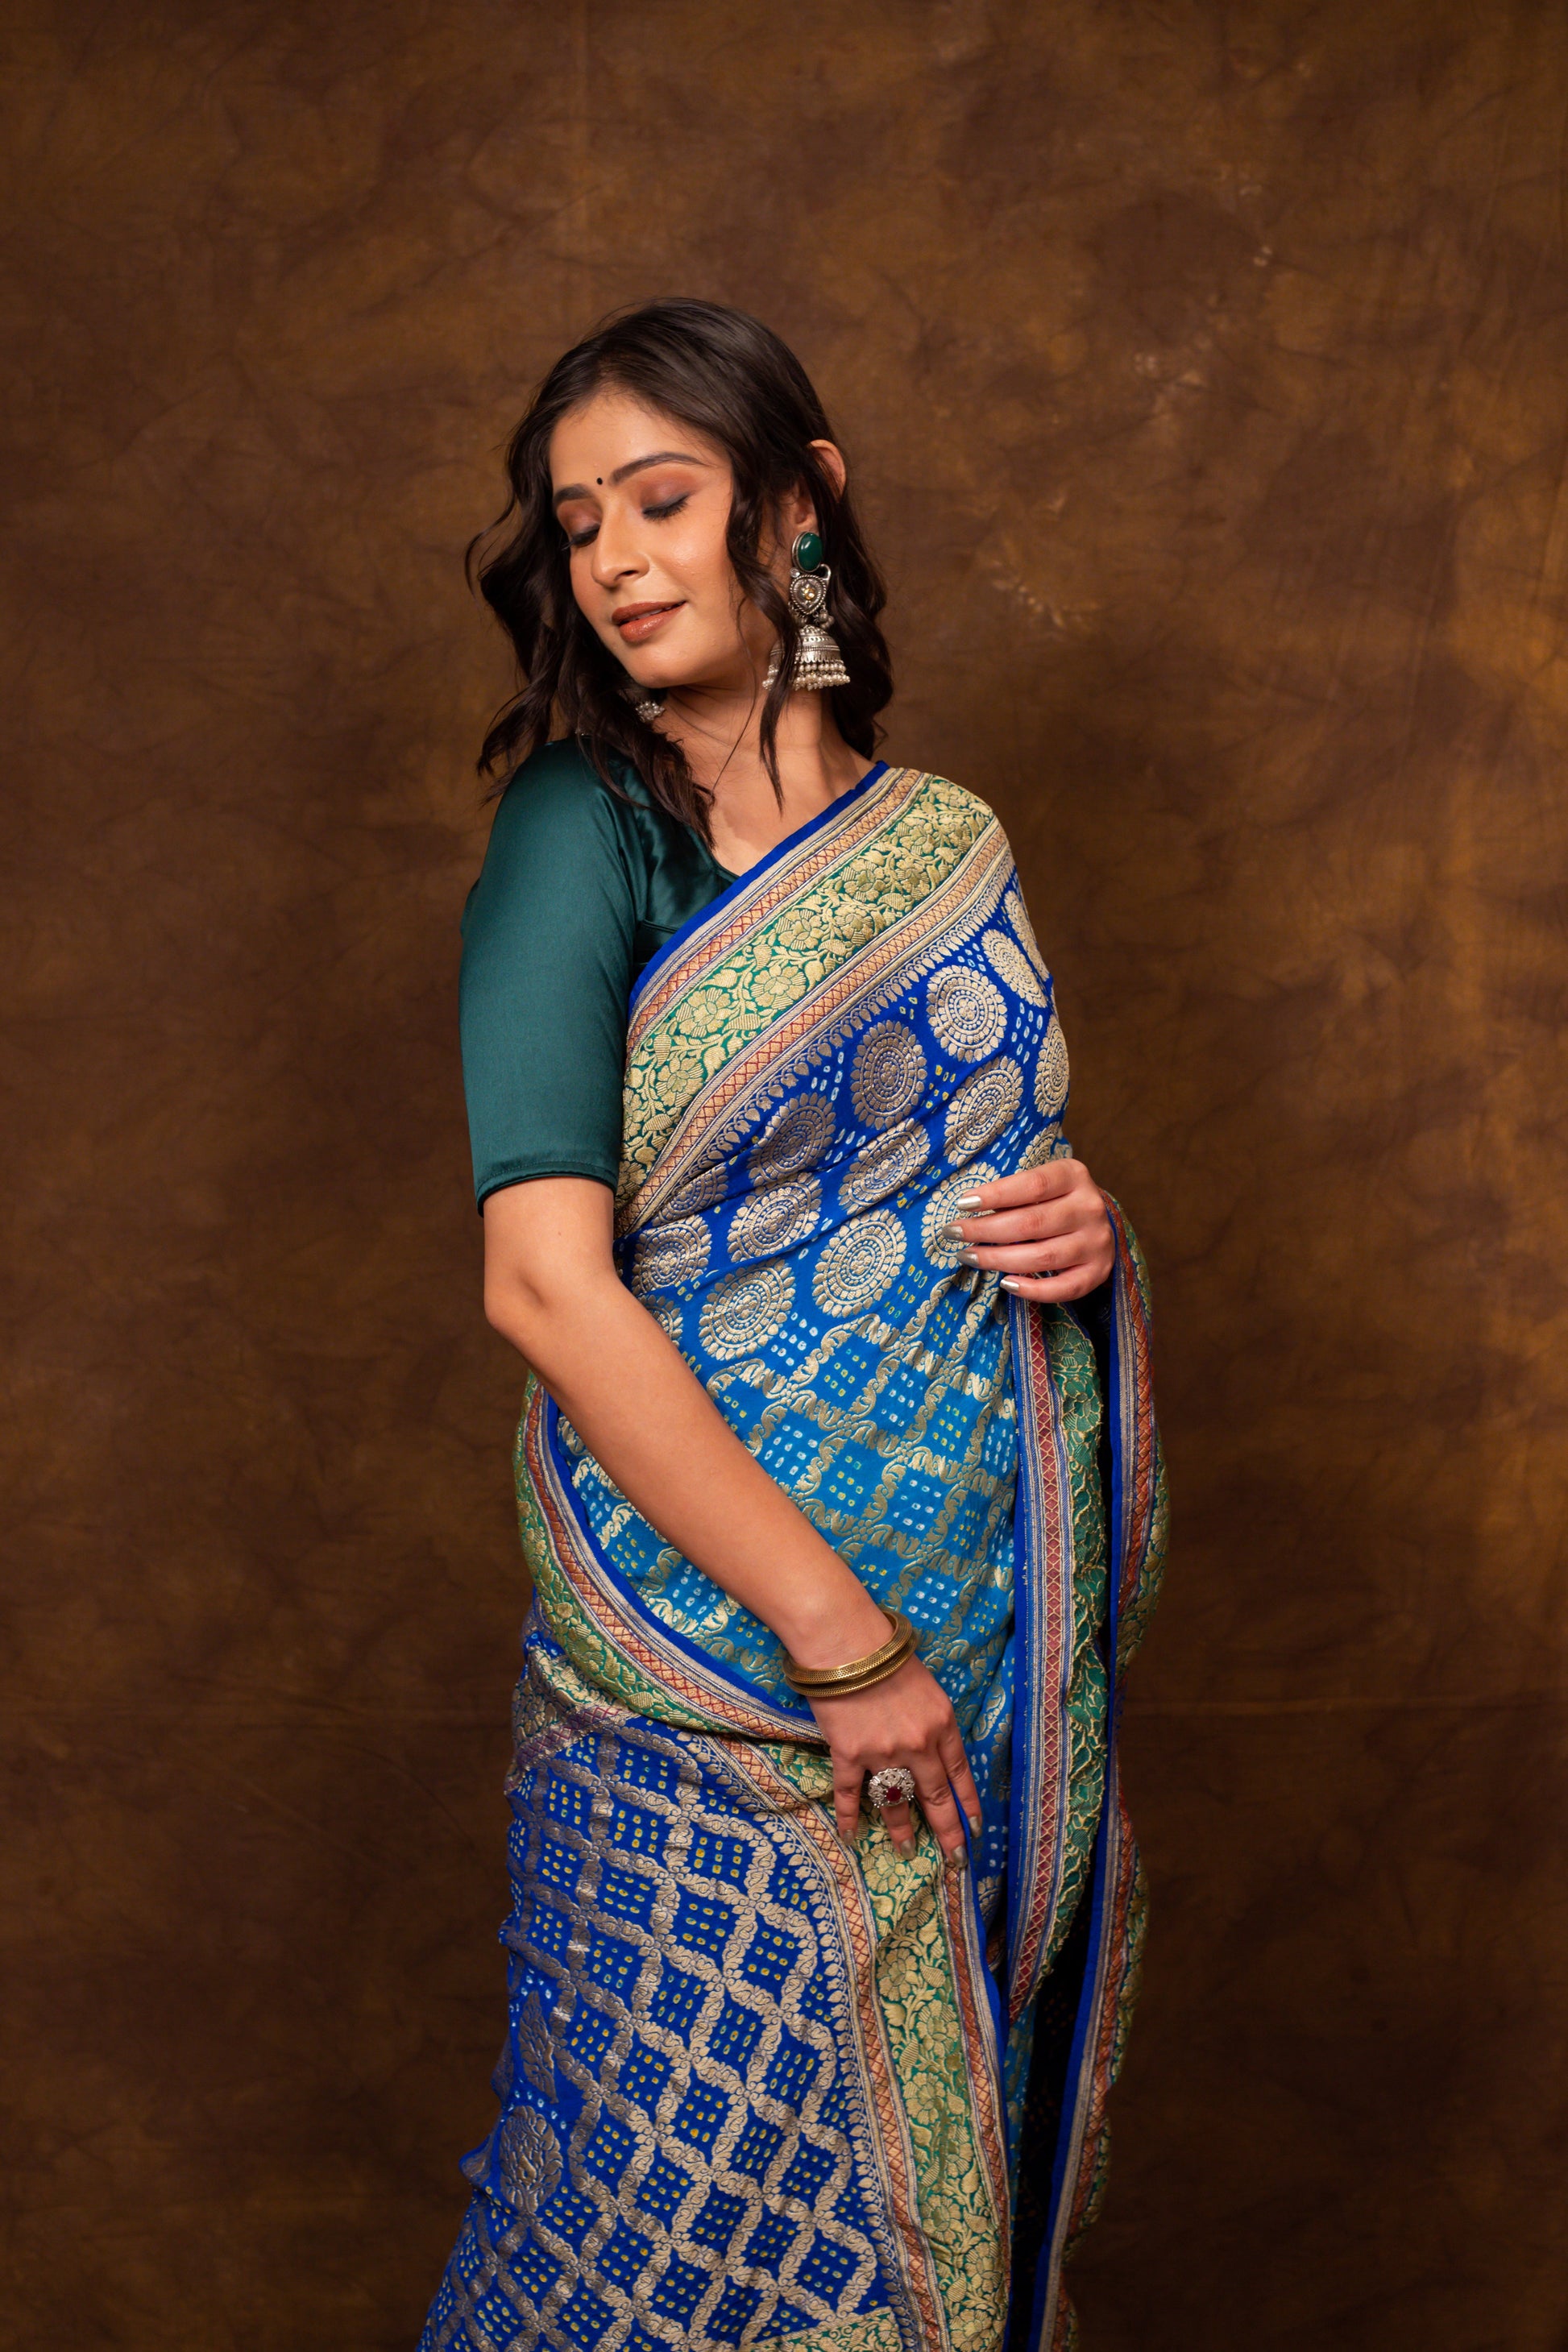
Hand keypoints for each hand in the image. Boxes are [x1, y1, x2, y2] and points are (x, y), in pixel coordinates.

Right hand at [806, 1654, 981, 1860]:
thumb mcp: (929, 1688)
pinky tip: (852, 1836)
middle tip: (955, 1858)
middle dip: (947, 1832)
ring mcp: (883, 1753)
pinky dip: (850, 1817)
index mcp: (942, 1725)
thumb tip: (935, 1753)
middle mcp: (918, 1745)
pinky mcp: (850, 1754)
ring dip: (902, 1831)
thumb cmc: (889, 1657)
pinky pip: (850, 1793)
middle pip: (935, 1797)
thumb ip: (935, 1722)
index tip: (976, 1829)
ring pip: (897, 1803)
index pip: (961, 1775)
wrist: (847, 1643)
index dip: (969, 1805)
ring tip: (907, 1852)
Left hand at [941, 1156, 1112, 1302]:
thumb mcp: (1042, 1185)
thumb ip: (1014, 1194)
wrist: (1099, 1223)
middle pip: (1032, 1222)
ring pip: (1043, 1256)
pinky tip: (1006, 1284)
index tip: (962, 1204)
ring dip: (999, 1259)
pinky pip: (1063, 1288)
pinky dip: (1032, 1290)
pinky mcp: (1098, 1272)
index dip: (995, 1195)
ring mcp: (1097, 1242)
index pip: (1032, 1184)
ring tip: (969, 1256)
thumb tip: (969, 1211)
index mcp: (1074, 1176)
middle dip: (985, 1229)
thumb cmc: (1056, 1200)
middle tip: (953, 1233)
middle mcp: (1090, 1208)